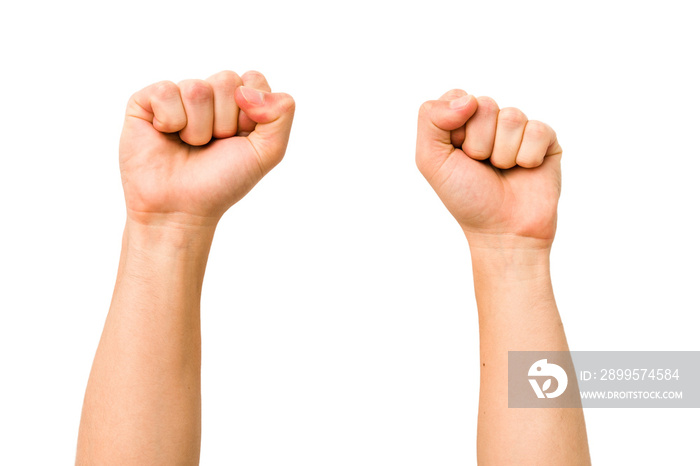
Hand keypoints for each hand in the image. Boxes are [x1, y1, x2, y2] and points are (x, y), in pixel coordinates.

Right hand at [119, 70, 294, 227]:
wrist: (180, 209)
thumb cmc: (222, 182)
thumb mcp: (267, 152)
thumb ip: (281, 114)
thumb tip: (247, 88)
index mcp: (239, 104)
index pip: (253, 79)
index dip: (251, 113)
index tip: (239, 139)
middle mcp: (209, 96)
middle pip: (227, 81)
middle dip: (224, 122)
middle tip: (212, 145)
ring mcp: (178, 96)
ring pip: (197, 89)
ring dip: (197, 128)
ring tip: (189, 145)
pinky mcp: (146, 101)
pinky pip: (166, 91)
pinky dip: (170, 121)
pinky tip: (166, 135)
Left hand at [416, 90, 561, 247]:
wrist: (502, 231)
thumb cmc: (466, 198)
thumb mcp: (431, 160)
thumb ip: (431, 120)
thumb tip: (469, 98)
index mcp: (461, 122)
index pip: (458, 97)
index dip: (456, 129)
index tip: (458, 155)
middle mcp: (490, 122)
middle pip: (485, 104)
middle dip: (479, 143)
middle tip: (482, 166)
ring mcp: (519, 129)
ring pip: (511, 117)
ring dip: (503, 154)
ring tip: (502, 171)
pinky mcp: (546, 139)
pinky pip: (537, 130)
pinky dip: (527, 157)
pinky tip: (524, 171)